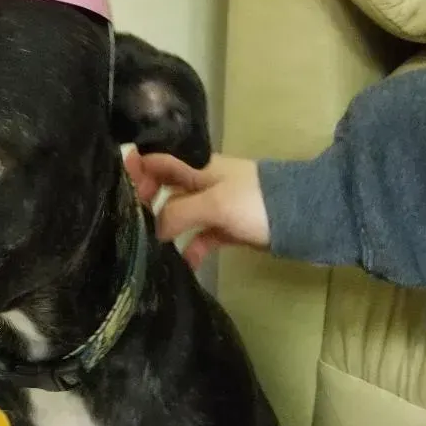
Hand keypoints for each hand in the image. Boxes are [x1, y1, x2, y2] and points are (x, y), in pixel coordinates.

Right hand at [126, 150, 269, 268]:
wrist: (304, 218)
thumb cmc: (255, 202)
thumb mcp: (213, 203)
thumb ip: (178, 213)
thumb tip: (154, 230)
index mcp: (197, 166)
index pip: (159, 160)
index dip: (138, 169)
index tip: (122, 189)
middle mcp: (202, 183)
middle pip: (166, 189)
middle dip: (147, 204)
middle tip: (130, 224)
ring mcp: (216, 206)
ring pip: (181, 215)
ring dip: (166, 230)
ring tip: (150, 249)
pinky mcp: (227, 229)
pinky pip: (201, 238)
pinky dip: (192, 249)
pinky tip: (184, 265)